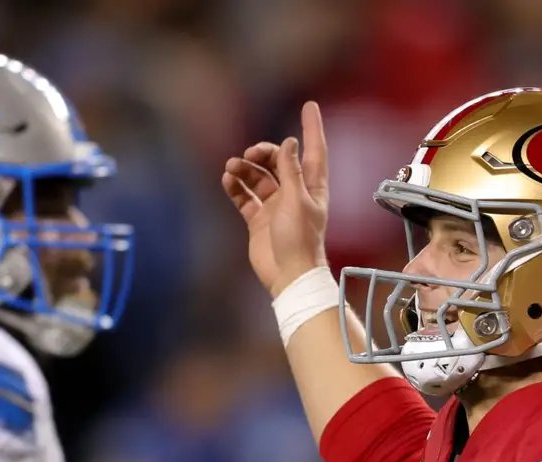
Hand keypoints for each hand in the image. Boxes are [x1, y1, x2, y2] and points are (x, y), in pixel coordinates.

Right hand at [221, 100, 330, 296]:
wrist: (288, 275)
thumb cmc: (299, 241)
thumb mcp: (297, 201)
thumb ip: (291, 171)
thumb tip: (289, 142)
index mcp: (312, 188)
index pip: (314, 151)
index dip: (312, 129)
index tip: (309, 105)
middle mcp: (294, 194)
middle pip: (278, 161)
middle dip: (263, 153)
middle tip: (249, 155)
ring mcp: (275, 206)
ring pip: (258, 177)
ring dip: (244, 169)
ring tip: (231, 167)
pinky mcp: (259, 220)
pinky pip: (244, 196)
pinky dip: (236, 187)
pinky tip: (228, 180)